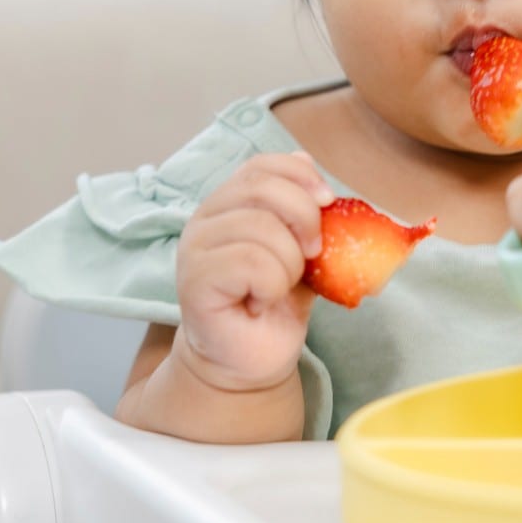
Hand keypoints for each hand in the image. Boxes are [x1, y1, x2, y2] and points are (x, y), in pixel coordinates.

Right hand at [175, 151, 331, 391]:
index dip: (299, 175)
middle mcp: (203, 220)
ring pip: (261, 229)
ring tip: (277, 288)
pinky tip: (259, 303)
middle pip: (262, 188)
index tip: (327, 201)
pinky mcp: (195, 282)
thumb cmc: (274, 305)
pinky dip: (271, 285)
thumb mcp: (299, 250)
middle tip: (311, 255)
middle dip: (304, 218)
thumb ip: (302, 210)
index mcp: (226, 204)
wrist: (253, 360)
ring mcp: (194, 250)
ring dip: (289, 263)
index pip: (260, 165)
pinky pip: (251, 263)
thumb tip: (308, 162)